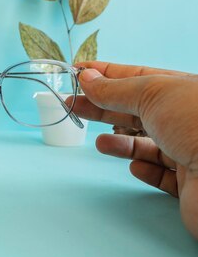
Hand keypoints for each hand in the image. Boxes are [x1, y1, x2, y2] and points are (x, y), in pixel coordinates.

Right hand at [71, 61, 197, 239]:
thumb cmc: (196, 125)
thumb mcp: (151, 94)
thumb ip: (115, 89)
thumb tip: (87, 77)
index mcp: (180, 89)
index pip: (136, 77)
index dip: (104, 74)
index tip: (76, 73)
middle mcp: (186, 118)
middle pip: (136, 110)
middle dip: (103, 107)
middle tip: (72, 105)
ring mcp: (189, 151)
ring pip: (148, 144)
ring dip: (122, 143)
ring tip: (100, 143)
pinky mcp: (189, 184)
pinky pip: (163, 175)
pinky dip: (146, 169)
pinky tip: (136, 167)